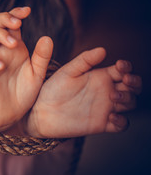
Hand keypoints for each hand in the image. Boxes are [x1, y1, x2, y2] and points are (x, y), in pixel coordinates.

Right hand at [0, 7, 52, 130]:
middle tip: (16, 23)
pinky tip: (1, 66)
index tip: (27, 11)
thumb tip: (47, 37)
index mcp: (15, 47)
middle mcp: (1, 50)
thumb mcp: (37, 74)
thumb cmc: (24, 93)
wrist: (12, 115)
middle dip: (3, 18)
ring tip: (12, 43)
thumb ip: (42, 57)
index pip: (11, 23)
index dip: (15, 13)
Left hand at [27, 48, 141, 137]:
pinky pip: (121, 125)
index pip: (122, 70)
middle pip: (132, 87)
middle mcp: (106, 91)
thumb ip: (84, 60)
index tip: (120, 66)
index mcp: (99, 76)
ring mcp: (105, 108)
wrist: (40, 112)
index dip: (126, 67)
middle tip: (126, 81)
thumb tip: (103, 49)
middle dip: (134, 82)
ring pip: (129, 103)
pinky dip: (122, 121)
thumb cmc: (52, 89)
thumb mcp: (67, 72)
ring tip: (113, 96)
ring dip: (128, 99)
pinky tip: (112, 116)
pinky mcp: (101, 124)